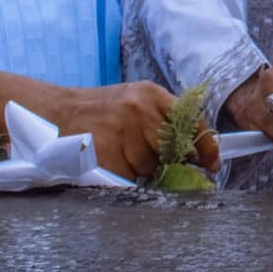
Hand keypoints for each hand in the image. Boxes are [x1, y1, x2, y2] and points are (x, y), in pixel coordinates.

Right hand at [50, 80, 216, 181]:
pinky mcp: (105, 153)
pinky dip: (123, 175)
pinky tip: (110, 160)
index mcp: (151, 94)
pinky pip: (128, 177)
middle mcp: (139, 110)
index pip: (191, 121)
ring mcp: (121, 132)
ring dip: (140, 168)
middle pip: (171, 150)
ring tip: (120, 152)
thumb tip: (195, 154)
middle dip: (165, 159)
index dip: (206, 145)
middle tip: (147, 154)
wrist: (59, 111)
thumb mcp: (137, 102)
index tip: (213, 163)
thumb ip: (164, 121)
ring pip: (149, 167)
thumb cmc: (103, 110)